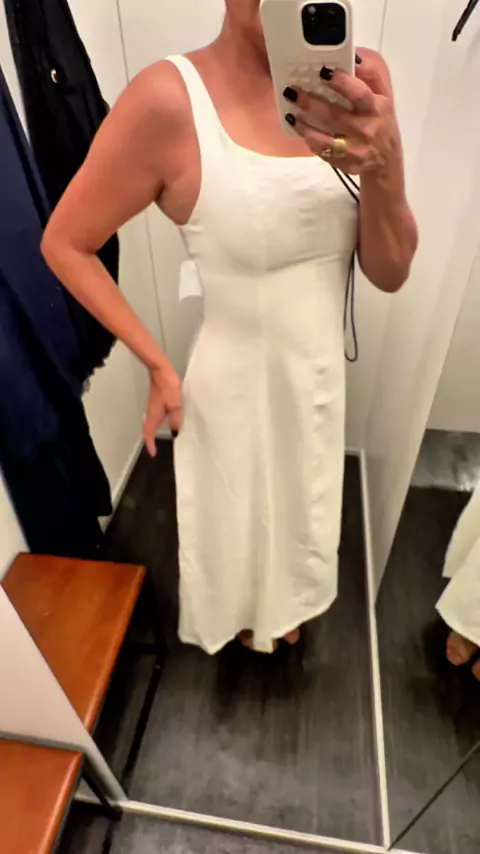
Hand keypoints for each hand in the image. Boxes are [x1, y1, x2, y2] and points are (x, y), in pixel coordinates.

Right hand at [143, 363, 182, 457]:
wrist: (161, 371)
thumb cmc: (168, 387)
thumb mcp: (175, 405)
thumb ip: (175, 420)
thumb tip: (175, 433)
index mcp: (154, 416)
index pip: (148, 434)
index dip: (150, 445)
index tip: (153, 454)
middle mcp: (151, 413)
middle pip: (147, 431)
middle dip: (150, 441)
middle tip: (155, 449)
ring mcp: (152, 407)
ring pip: (151, 424)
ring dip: (153, 433)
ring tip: (160, 440)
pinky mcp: (156, 402)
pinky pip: (155, 417)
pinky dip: (157, 424)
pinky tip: (166, 423)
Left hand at [284, 49, 400, 175]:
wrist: (386, 159)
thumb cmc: (382, 120)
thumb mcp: (384, 95)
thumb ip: (370, 75)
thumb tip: (353, 56)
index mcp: (376, 108)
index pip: (359, 94)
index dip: (342, 83)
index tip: (324, 72)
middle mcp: (365, 130)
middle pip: (334, 116)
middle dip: (310, 103)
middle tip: (292, 91)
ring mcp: (354, 150)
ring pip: (324, 140)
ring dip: (304, 127)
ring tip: (290, 114)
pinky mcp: (345, 164)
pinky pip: (323, 153)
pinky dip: (309, 140)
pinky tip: (300, 129)